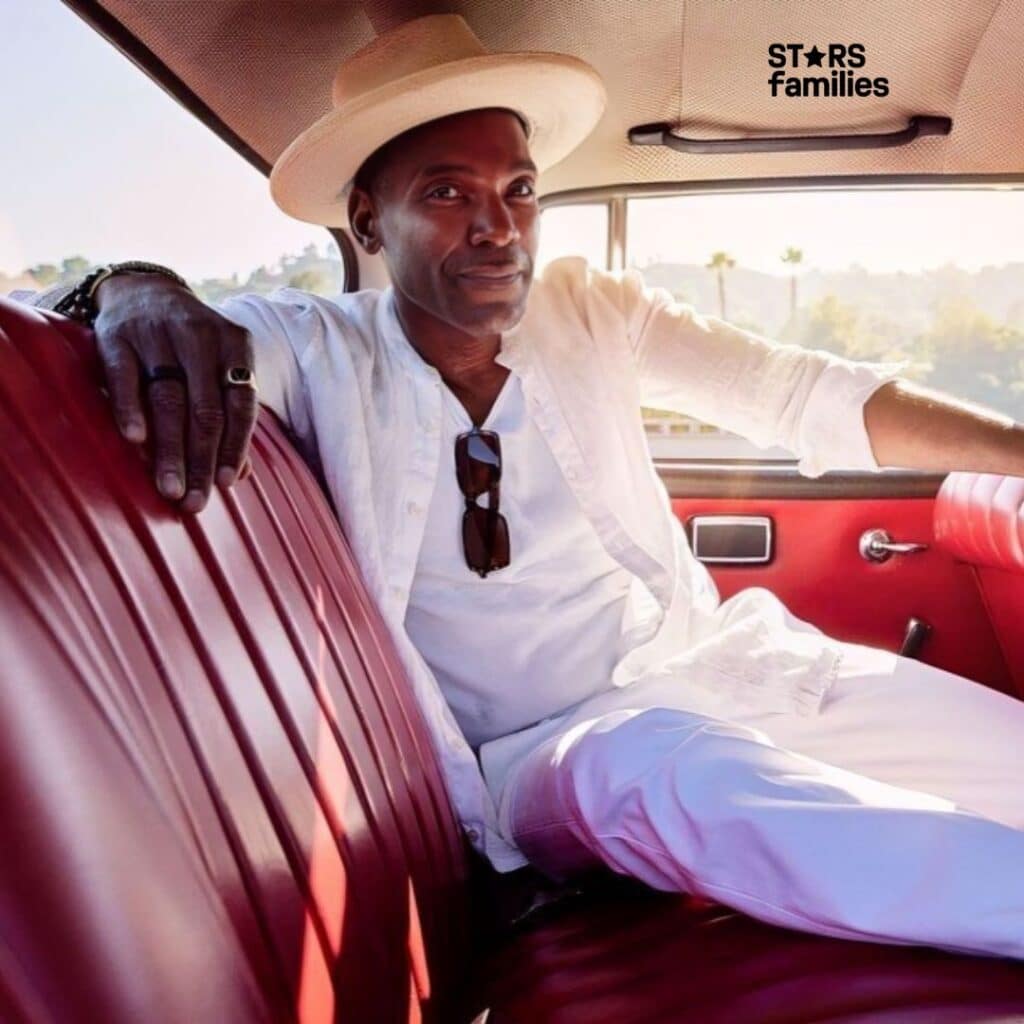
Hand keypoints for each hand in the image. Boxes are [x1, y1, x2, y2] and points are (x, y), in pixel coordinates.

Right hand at [93, 273, 257, 512]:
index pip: (240, 404)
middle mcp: (199, 335)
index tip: (226, 483)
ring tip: (170, 487)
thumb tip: (241, 476)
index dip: (235, 446)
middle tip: (194, 500)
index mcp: (235, 344)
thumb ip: (231, 417)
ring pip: (168, 399)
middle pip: (206, 409)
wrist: (143, 289)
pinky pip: (124, 376)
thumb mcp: (219, 368)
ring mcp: (157, 334)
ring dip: (170, 449)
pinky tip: (135, 439)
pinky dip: (130, 408)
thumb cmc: (192, 346)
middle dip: (201, 459)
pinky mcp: (116, 335)